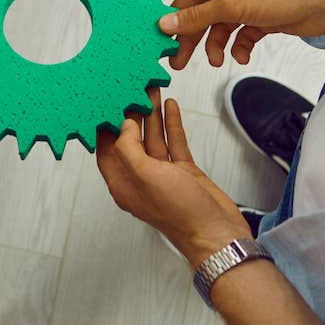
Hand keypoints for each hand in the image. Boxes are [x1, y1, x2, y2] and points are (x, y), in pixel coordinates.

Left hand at [97, 90, 249, 266]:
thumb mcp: (146, 177)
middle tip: (132, 89)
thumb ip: (129, 149)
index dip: (105, 127)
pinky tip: (170, 107)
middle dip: (131, 114)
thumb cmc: (181, 213)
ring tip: (151, 90)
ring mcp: (163, 174)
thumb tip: (123, 126)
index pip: (107, 150)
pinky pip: (173, 142)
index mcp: (124, 185)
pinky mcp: (183, 171)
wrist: (219, 234)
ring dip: (152, 114)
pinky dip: (172, 124)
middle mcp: (140, 178)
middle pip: (130, 140)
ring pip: (153, 137)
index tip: (106, 103)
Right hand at [158, 0, 324, 68]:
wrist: (324, 2)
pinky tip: (242, 55)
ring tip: (217, 61)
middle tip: (179, 60)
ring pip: (223, 27)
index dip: (177, 16)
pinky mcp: (263, 18)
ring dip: (218, 45)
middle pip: (204, 14)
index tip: (164, 37)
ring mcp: (248, 3)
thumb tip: (166, 23)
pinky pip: (243, 35)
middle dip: (194, 38)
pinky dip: (240, 46)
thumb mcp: (231, 5)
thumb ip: (197, 16)